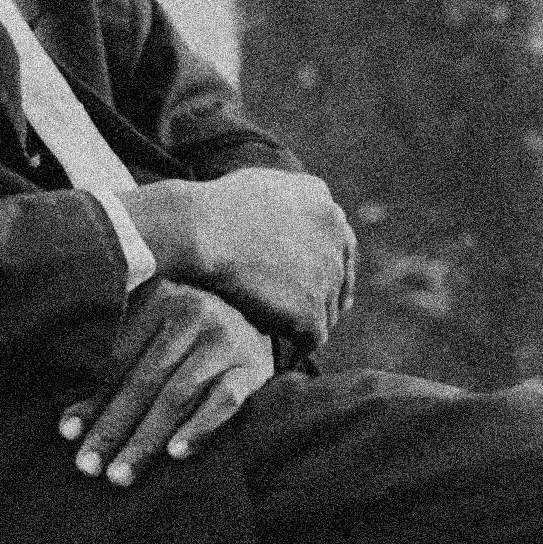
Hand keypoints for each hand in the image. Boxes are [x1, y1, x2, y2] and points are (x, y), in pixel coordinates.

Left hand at [59, 279, 273, 485]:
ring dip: (146, 438)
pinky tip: (176, 454)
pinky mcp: (253, 368)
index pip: (117, 359)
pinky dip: (199, 428)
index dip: (92, 399)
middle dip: (113, 427)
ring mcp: (225, 340)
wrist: (254, 323)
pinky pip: (224, 402)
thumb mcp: (149, 339)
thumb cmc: (186, 340)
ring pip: (178, 394)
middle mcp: (192, 312)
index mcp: (157, 299)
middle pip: (143, 380)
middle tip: (89, 466)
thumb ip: (112, 372)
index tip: (69, 435)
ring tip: (121, 474)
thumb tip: (68, 426)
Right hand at [127, 167, 358, 352]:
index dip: (331, 269)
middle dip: (323, 297)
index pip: (341, 243)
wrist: (201, 231)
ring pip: (326, 311)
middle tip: (304, 319)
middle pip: (336, 279)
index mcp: (322, 202)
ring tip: (285, 339)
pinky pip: (313, 338)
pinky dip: (299, 348)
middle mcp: (333, 235)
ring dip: (307, 324)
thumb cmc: (211, 209)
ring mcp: (325, 273)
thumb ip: (286, 203)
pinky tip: (284, 356)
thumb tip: (284, 223)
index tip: (323, 288)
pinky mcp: (311, 308)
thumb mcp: (261, 187)